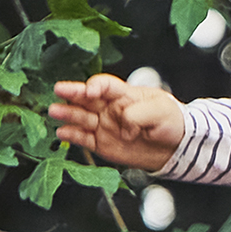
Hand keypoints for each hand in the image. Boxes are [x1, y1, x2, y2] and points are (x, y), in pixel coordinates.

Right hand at [51, 71, 188, 171]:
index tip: (90, 90)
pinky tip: (62, 133)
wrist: (175, 147)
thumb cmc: (171, 121)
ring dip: (67, 113)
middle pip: (87, 97)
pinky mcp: (102, 143)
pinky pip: (84, 138)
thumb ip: (137, 113)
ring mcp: (104, 125)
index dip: (96, 85)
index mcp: (124, 94)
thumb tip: (121, 121)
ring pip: (81, 117)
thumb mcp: (160, 111)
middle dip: (72, 93)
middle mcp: (110, 108)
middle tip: (59, 90)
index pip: (105, 85)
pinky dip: (72, 135)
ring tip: (55, 111)